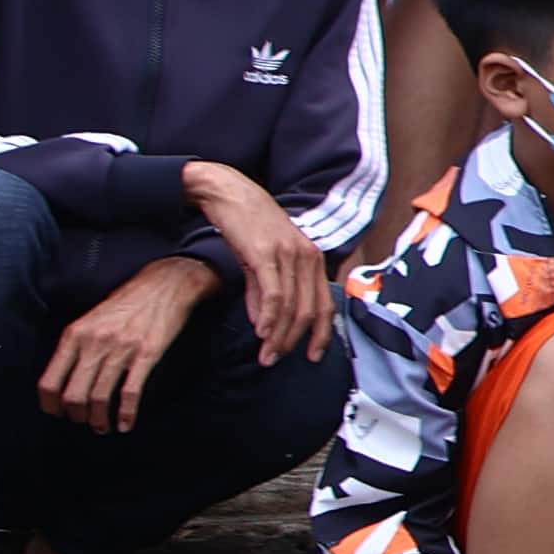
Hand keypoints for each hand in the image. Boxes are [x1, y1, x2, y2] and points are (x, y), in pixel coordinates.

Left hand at [39, 257, 213, 429]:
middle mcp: (93, 343)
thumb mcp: (90, 320)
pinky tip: (126, 424)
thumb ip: (75, 347)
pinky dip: (126, 414)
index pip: (50, 381)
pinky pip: (131, 392)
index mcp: (74, 335)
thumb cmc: (125, 304)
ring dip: (99, 420)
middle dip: (76, 416)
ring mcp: (121, 350)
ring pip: (100, 397)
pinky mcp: (146, 355)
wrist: (163, 286)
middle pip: (73, 395)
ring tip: (102, 427)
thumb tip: (64, 380)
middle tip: (83, 421)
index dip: (50, 405)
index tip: (57, 414)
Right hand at [184, 161, 337, 364]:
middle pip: (309, 311)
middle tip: (275, 361)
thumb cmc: (246, 225)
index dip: (321, 334)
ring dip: (278, 336)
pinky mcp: (266, 253)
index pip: (325, 305)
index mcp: (314, 258)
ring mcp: (289, 254)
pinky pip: (273, 293)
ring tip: (266, 355)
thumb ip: (264, 291)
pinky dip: (268, 317)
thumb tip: (264, 324)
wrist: (228, 193)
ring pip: (291, 306)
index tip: (312, 356)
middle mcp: (308, 256)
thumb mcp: (263, 259)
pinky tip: (261, 332)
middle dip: (295, 342)